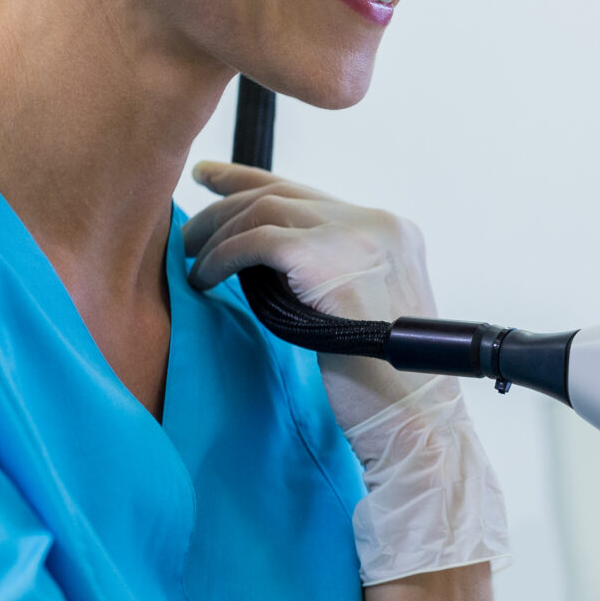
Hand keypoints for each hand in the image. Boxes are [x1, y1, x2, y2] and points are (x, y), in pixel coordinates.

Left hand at [184, 161, 505, 586]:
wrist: (413, 420)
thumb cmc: (384, 386)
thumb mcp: (361, 311)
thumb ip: (328, 275)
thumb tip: (260, 261)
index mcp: (392, 233)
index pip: (311, 194)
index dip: (253, 182)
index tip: (213, 180)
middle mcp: (378, 224)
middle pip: (284, 192)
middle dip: (225, 196)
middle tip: (185, 220)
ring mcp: (357, 235)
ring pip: (264, 209)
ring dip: (216, 233)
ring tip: (190, 261)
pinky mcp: (326, 258)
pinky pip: (254, 241)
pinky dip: (220, 257)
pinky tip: (203, 279)